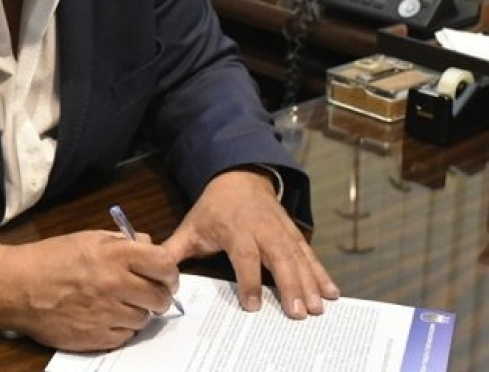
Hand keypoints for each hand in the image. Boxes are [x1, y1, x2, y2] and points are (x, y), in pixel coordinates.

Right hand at [0, 230, 178, 350]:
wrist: (18, 288)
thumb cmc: (51, 259)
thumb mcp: (88, 238)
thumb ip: (123, 242)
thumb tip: (150, 246)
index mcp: (115, 255)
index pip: (165, 265)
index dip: (169, 271)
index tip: (165, 274)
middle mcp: (116, 285)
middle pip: (161, 296)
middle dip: (159, 294)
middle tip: (149, 291)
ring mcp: (108, 314)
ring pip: (145, 318)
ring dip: (139, 311)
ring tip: (121, 302)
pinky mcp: (98, 338)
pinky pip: (127, 335)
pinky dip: (122, 327)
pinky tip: (107, 316)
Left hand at [162, 168, 339, 318]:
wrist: (239, 175)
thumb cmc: (214, 207)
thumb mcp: (192, 225)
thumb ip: (174, 249)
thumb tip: (156, 270)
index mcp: (235, 228)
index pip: (244, 256)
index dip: (249, 280)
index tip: (253, 305)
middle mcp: (262, 229)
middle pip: (278, 258)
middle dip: (289, 285)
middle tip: (299, 313)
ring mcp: (281, 230)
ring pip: (298, 257)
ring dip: (310, 282)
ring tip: (320, 307)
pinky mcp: (293, 232)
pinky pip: (309, 253)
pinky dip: (322, 272)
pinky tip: (332, 291)